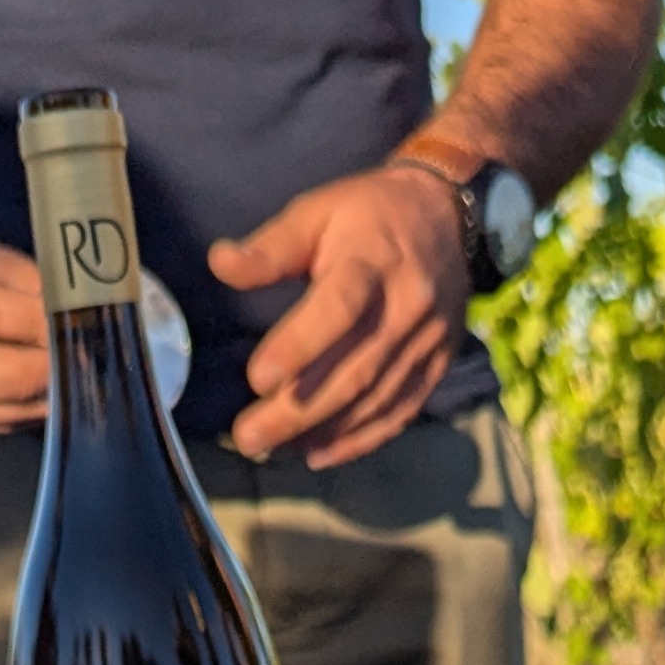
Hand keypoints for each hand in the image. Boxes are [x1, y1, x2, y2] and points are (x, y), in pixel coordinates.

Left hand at [212, 164, 466, 468]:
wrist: (444, 215)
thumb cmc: (367, 214)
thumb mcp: (317, 211)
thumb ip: (271, 247)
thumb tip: (220, 263)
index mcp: (372, 261)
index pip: (338, 309)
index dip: (299, 346)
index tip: (257, 380)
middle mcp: (406, 305)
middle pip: (352, 369)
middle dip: (297, 411)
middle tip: (248, 437)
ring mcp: (427, 340)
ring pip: (374, 398)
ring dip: (322, 431)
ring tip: (273, 449)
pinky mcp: (438, 363)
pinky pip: (400, 411)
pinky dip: (360, 440)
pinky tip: (320, 453)